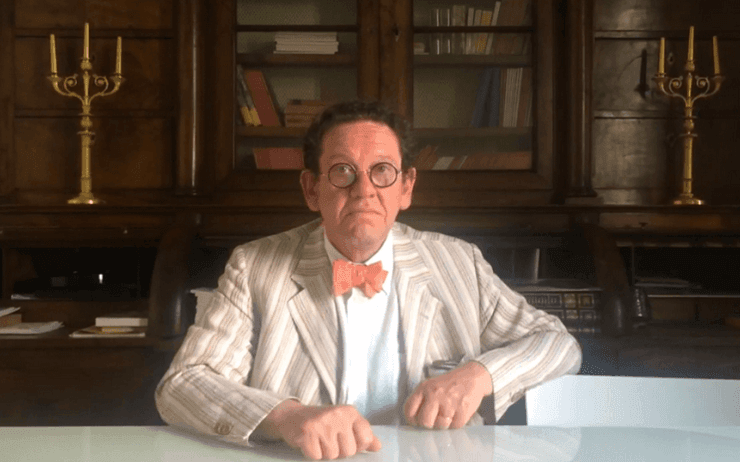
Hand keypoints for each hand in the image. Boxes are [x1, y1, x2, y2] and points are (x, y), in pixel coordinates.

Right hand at [257, 400, 380, 459]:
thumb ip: (362, 433)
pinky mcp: (307, 432)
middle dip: (338, 451)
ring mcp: (322, 423)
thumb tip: (377, 446)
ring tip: (318, 440)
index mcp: (350, 412)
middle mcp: (338, 415)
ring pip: (332, 455)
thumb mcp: (344, 422)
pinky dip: (312, 454)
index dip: (357, 446)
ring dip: (324, 452)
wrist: (292, 416)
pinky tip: (309, 442)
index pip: (365, 439)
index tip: (347, 441)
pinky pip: (316, 456)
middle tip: (328, 440)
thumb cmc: (322, 422)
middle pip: (349, 451)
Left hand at [404, 361, 492, 429]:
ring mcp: (449, 402)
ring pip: (440, 426)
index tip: (417, 421)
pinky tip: (456, 413)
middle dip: (428, 424)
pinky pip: (454, 426)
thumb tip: (413, 421)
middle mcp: (435, 394)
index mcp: (424, 388)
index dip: (412, 420)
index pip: (409, 410)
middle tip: (433, 420)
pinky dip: (455, 423)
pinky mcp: (462, 410)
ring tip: (447, 414)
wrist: (471, 377)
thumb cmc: (449, 384)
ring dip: (443, 424)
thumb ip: (420, 400)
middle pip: (424, 422)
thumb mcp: (430, 386)